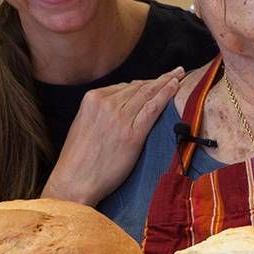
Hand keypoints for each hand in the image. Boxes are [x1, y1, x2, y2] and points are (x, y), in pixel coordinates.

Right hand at [42, 67, 184, 205]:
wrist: (74, 181)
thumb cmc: (78, 159)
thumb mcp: (83, 124)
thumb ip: (100, 111)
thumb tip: (119, 105)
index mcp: (92, 99)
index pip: (124, 86)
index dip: (144, 83)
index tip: (156, 81)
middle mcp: (106, 103)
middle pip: (139, 87)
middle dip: (159, 79)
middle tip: (176, 72)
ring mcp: (120, 117)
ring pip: (148, 94)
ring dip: (167, 82)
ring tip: (179, 76)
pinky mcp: (132, 134)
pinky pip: (153, 108)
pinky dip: (166, 95)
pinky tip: (176, 87)